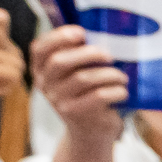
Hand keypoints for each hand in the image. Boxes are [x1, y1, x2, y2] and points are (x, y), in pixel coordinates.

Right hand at [31, 23, 127, 138]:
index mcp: (42, 69)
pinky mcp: (76, 114)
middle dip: (88, 53)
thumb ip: (80, 54)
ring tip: (121, 77)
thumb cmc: (89, 94)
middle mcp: (45, 84)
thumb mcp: (78, 73)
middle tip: (109, 56)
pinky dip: (115, 91)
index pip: (40, 48)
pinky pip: (98, 96)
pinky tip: (122, 92)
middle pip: (60, 61)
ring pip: (83, 78)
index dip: (58, 37)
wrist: (91, 132)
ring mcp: (58, 100)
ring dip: (109, 74)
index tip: (81, 33)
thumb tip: (103, 29)